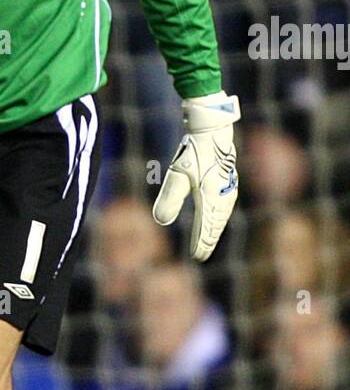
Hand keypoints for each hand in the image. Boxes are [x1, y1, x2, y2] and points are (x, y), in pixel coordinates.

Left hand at [152, 91, 239, 261]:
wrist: (213, 133)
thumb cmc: (194, 154)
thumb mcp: (177, 175)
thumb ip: (169, 199)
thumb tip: (160, 221)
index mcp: (211, 200)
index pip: (206, 229)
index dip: (201, 244)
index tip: (196, 257)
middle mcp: (222, 198)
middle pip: (216, 226)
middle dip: (208, 241)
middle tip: (201, 256)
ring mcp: (228, 191)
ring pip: (221, 218)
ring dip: (215, 231)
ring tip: (207, 243)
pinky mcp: (229, 183)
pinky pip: (225, 208)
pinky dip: (220, 219)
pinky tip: (216, 220)